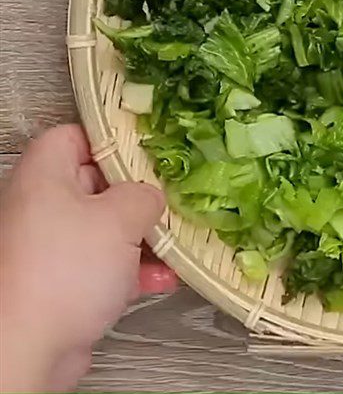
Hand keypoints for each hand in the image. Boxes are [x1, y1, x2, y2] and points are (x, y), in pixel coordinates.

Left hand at [0, 125, 177, 392]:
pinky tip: (161, 279)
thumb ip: (144, 196)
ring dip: (141, 237)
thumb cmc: (66, 271)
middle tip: (168, 199)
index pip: (74, 137)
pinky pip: (100, 265)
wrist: (24, 350)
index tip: (148, 152)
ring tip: (173, 244)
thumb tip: (151, 196)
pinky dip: (130, 269)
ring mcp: (48, 248)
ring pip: (102, 228)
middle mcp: (40, 208)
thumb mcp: (120, 218)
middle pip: (94, 183)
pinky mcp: (58, 284)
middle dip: (137, 194)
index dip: (111, 141)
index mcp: (43, 178)